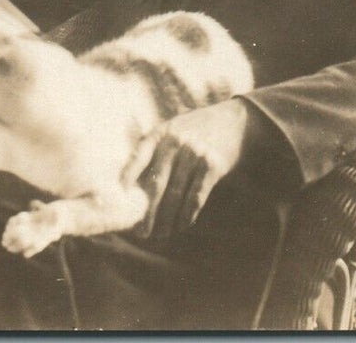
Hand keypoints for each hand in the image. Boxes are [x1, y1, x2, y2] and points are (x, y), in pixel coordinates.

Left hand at [122, 98, 249, 240]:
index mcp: (160, 133)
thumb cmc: (196, 129)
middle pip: (156, 184)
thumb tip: (130, 178)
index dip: (127, 177)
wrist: (234, 121)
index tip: (121, 198)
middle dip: (148, 211)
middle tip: (141, 232)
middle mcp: (175, 143)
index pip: (138, 157)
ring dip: (168, 218)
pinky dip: (189, 213)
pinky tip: (182, 225)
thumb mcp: (172, 128)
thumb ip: (154, 147)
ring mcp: (194, 154)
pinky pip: (197, 195)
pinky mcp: (213, 165)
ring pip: (176, 193)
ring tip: (161, 234)